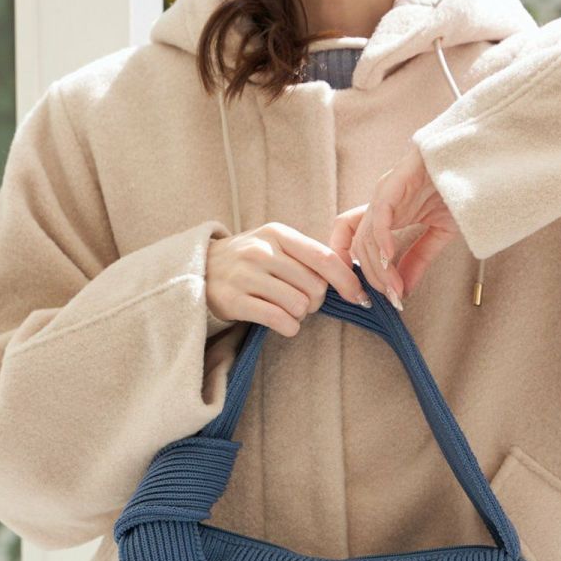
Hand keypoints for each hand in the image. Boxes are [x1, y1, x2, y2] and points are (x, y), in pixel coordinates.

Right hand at [205, 222, 371, 338]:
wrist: (200, 269)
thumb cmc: (249, 259)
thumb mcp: (275, 244)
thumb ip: (308, 256)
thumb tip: (351, 278)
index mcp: (277, 234)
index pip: (324, 258)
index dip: (347, 280)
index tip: (359, 296)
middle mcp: (261, 251)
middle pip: (315, 287)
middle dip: (316, 301)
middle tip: (300, 300)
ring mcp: (245, 276)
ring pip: (300, 306)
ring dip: (300, 315)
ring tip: (285, 308)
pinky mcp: (234, 301)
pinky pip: (280, 320)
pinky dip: (289, 327)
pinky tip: (282, 323)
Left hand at [328, 143, 459, 305]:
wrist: (474, 159)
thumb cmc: (456, 189)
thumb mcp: (438, 233)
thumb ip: (419, 259)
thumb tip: (404, 291)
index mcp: (386, 216)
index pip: (356, 245)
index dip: (359, 272)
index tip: (376, 297)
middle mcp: (379, 205)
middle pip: (358, 247)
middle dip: (370, 278)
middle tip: (390, 299)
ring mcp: (384, 194)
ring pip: (366, 237)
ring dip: (379, 269)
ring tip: (395, 289)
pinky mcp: (394, 183)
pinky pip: (379, 217)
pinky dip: (381, 241)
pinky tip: (390, 261)